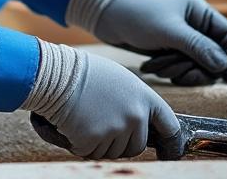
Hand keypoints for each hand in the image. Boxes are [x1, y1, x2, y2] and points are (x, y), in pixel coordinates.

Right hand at [34, 51, 180, 159]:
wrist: (56, 74)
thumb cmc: (84, 73)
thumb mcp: (120, 81)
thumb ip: (135, 102)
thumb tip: (141, 123)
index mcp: (144, 98)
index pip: (169, 126)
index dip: (171, 143)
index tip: (168, 152)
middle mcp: (134, 116)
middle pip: (136, 147)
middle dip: (120, 143)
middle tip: (102, 124)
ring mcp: (114, 129)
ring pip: (112, 153)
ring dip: (99, 143)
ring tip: (86, 117)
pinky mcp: (93, 140)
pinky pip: (90, 154)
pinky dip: (80, 145)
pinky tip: (74, 124)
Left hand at [93, 0, 226, 85]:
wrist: (105, 16)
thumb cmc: (137, 15)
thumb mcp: (169, 31)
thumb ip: (198, 48)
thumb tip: (224, 65)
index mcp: (200, 12)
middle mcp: (195, 25)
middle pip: (215, 57)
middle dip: (198, 69)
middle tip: (180, 75)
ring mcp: (182, 39)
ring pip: (197, 66)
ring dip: (179, 71)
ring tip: (158, 66)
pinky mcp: (169, 50)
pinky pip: (180, 68)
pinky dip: (169, 70)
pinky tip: (151, 66)